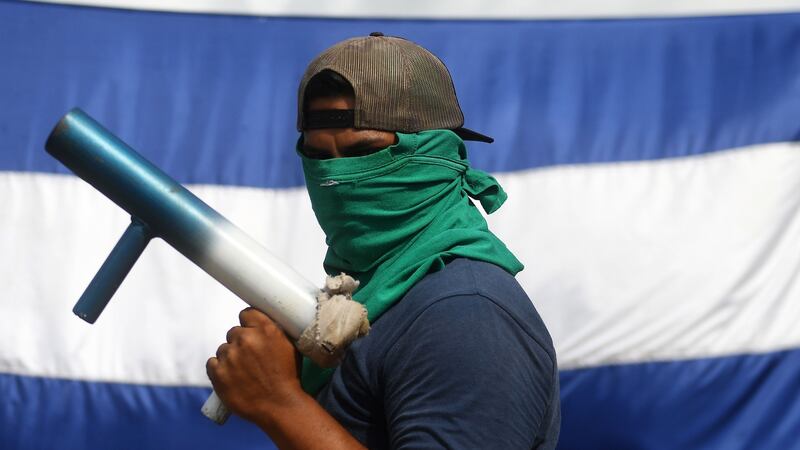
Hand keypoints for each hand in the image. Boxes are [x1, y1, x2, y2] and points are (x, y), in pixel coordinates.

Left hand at [206, 307, 302, 424]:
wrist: (280, 406)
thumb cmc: (288, 377)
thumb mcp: (289, 346)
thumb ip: (273, 331)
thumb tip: (260, 323)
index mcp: (265, 329)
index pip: (246, 313)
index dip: (248, 323)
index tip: (251, 332)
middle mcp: (245, 339)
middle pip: (234, 332)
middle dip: (240, 343)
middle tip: (250, 359)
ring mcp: (229, 355)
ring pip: (223, 349)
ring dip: (230, 357)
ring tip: (244, 373)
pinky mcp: (217, 373)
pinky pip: (212, 363)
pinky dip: (219, 369)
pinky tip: (231, 377)